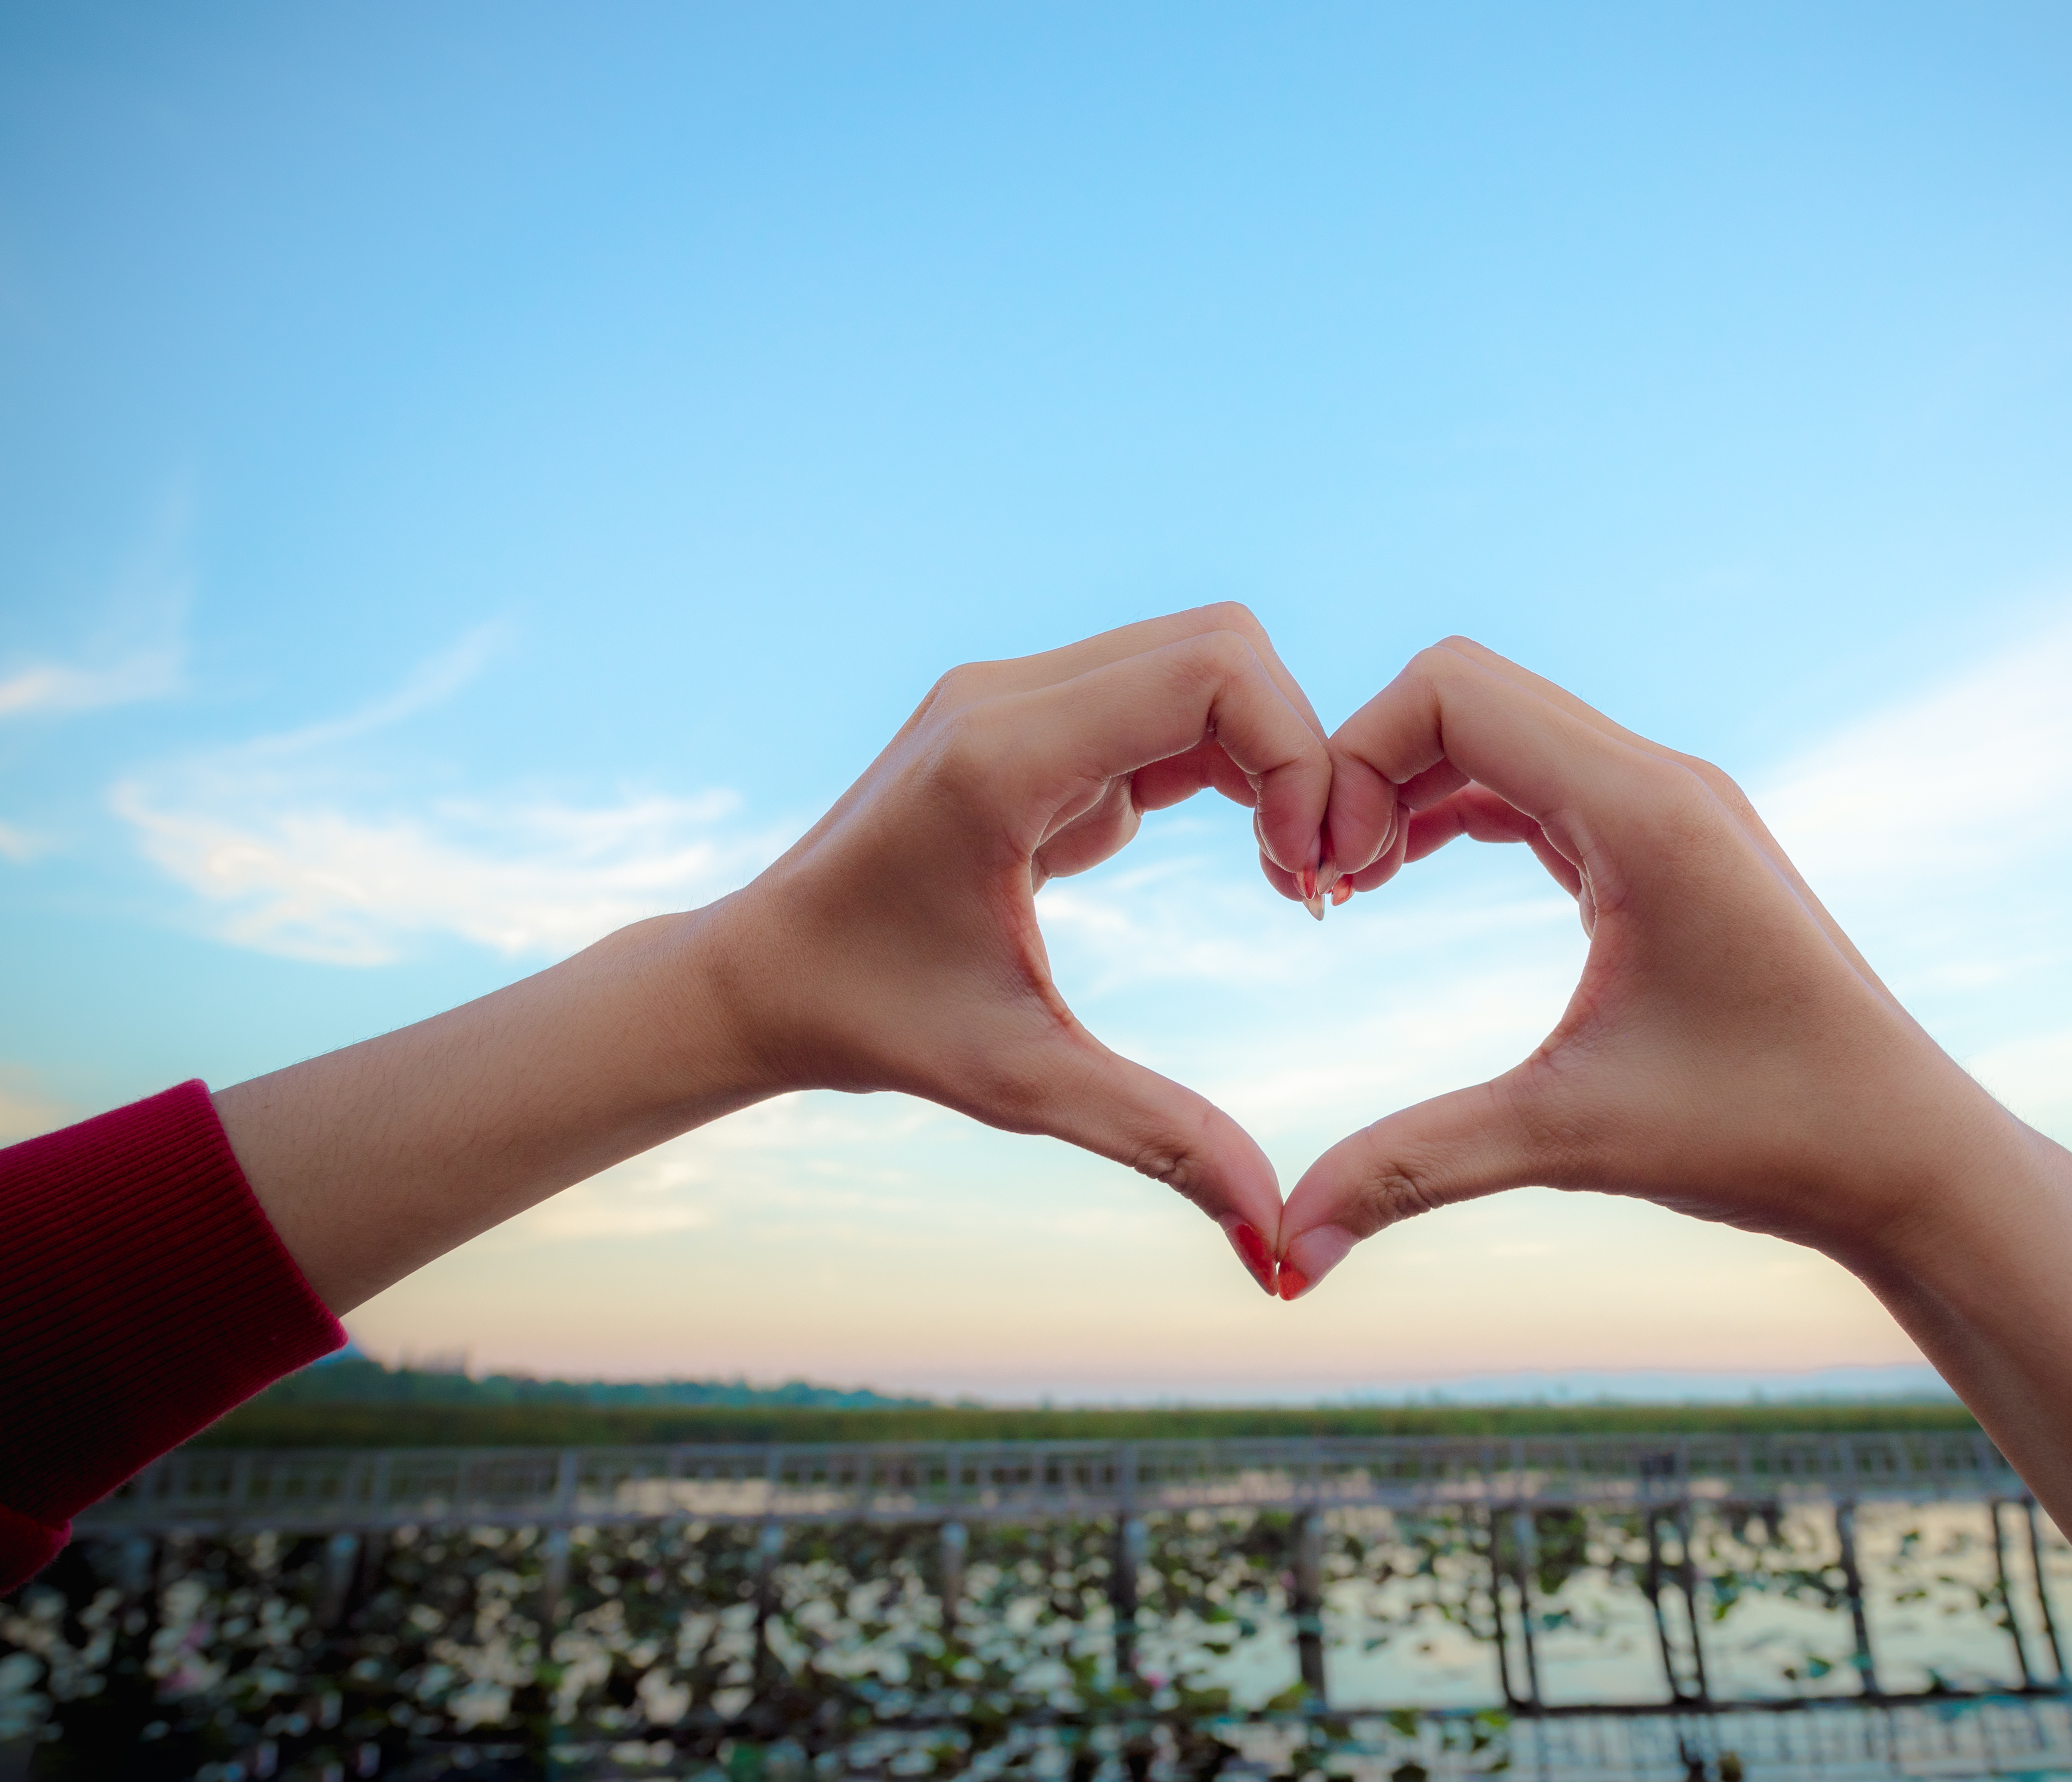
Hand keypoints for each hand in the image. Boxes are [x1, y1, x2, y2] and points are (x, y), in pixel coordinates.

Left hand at [225, 605, 1329, 1313]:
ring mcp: (1012, 695)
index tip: (1307, 870)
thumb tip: (1280, 1253)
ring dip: (1265, 753)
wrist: (758, 976)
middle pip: (1221, 645)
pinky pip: (1162, 697)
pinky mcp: (1026, 718)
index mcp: (1001, 756)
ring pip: (1201, 659)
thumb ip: (1161, 1143)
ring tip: (1286, 870)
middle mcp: (1005, 695)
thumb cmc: (873, 1025)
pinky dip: (1224, 760)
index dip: (1296, 752)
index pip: (1211, 672)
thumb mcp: (1022, 1084)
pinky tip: (1241, 852)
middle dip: (1297, 747)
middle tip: (1313, 872)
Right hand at [1275, 636, 2003, 1294]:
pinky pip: (1541, 783)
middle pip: (1467, 691)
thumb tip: (1289, 1252)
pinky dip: (1462, 809)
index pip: (1453, 691)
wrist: (1909, 1158)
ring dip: (1411, 788)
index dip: (1355, 760)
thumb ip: (1417, 1168)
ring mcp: (1672, 807)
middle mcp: (1663, 781)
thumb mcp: (1573, 1140)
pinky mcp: (1672, 845)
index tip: (1322, 880)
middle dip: (1368, 767)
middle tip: (1320, 886)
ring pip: (1503, 732)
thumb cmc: (1773, 1136)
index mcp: (1646, 811)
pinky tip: (1408, 878)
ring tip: (1349, 889)